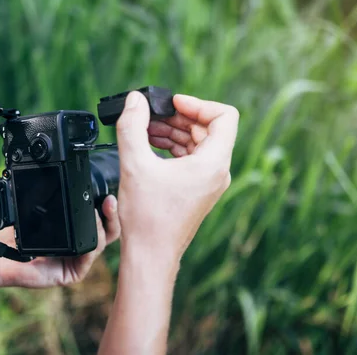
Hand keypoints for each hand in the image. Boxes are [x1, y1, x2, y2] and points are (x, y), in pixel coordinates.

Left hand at [0, 195, 120, 287]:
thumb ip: (58, 200)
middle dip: (113, 215)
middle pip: (108, 232)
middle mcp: (79, 247)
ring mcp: (77, 261)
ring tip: (96, 212)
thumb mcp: (40, 210)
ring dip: (102, 227)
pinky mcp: (72, 274)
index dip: (108, 208)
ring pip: (101, 243)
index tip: (109, 194)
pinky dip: (92, 244)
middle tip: (110, 200)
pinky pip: (89, 258)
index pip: (100, 220)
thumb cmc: (15, 233)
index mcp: (75, 233)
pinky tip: (89, 232)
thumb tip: (77, 182)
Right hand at [116, 92, 238, 261]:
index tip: (173, 103)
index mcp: (213, 163)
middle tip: (152, 114)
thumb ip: (132, 126)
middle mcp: (218, 172)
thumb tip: (135, 100)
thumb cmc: (148, 218)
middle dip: (179, 117)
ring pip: (198, 143)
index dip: (198, 103)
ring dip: (174, 131)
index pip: (224, 116)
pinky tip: (150, 146)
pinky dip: (173, 147)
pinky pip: (192, 158)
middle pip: (208, 128)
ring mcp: (210, 183)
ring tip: (145, 129)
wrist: (150, 256)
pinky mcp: (198, 190)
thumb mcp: (134, 164)